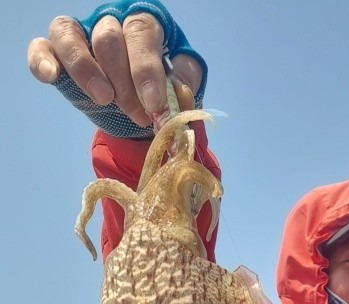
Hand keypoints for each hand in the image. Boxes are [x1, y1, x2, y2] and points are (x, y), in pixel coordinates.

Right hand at [27, 3, 204, 130]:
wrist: (139, 108)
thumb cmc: (160, 89)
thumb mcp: (181, 86)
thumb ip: (184, 85)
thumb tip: (179, 96)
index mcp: (143, 22)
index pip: (141, 31)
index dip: (146, 68)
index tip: (153, 103)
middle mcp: (109, 21)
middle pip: (108, 38)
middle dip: (123, 82)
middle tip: (137, 114)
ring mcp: (80, 35)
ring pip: (70, 35)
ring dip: (84, 69)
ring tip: (102, 99)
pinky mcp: (57, 53)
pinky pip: (42, 47)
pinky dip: (41, 60)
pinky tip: (50, 75)